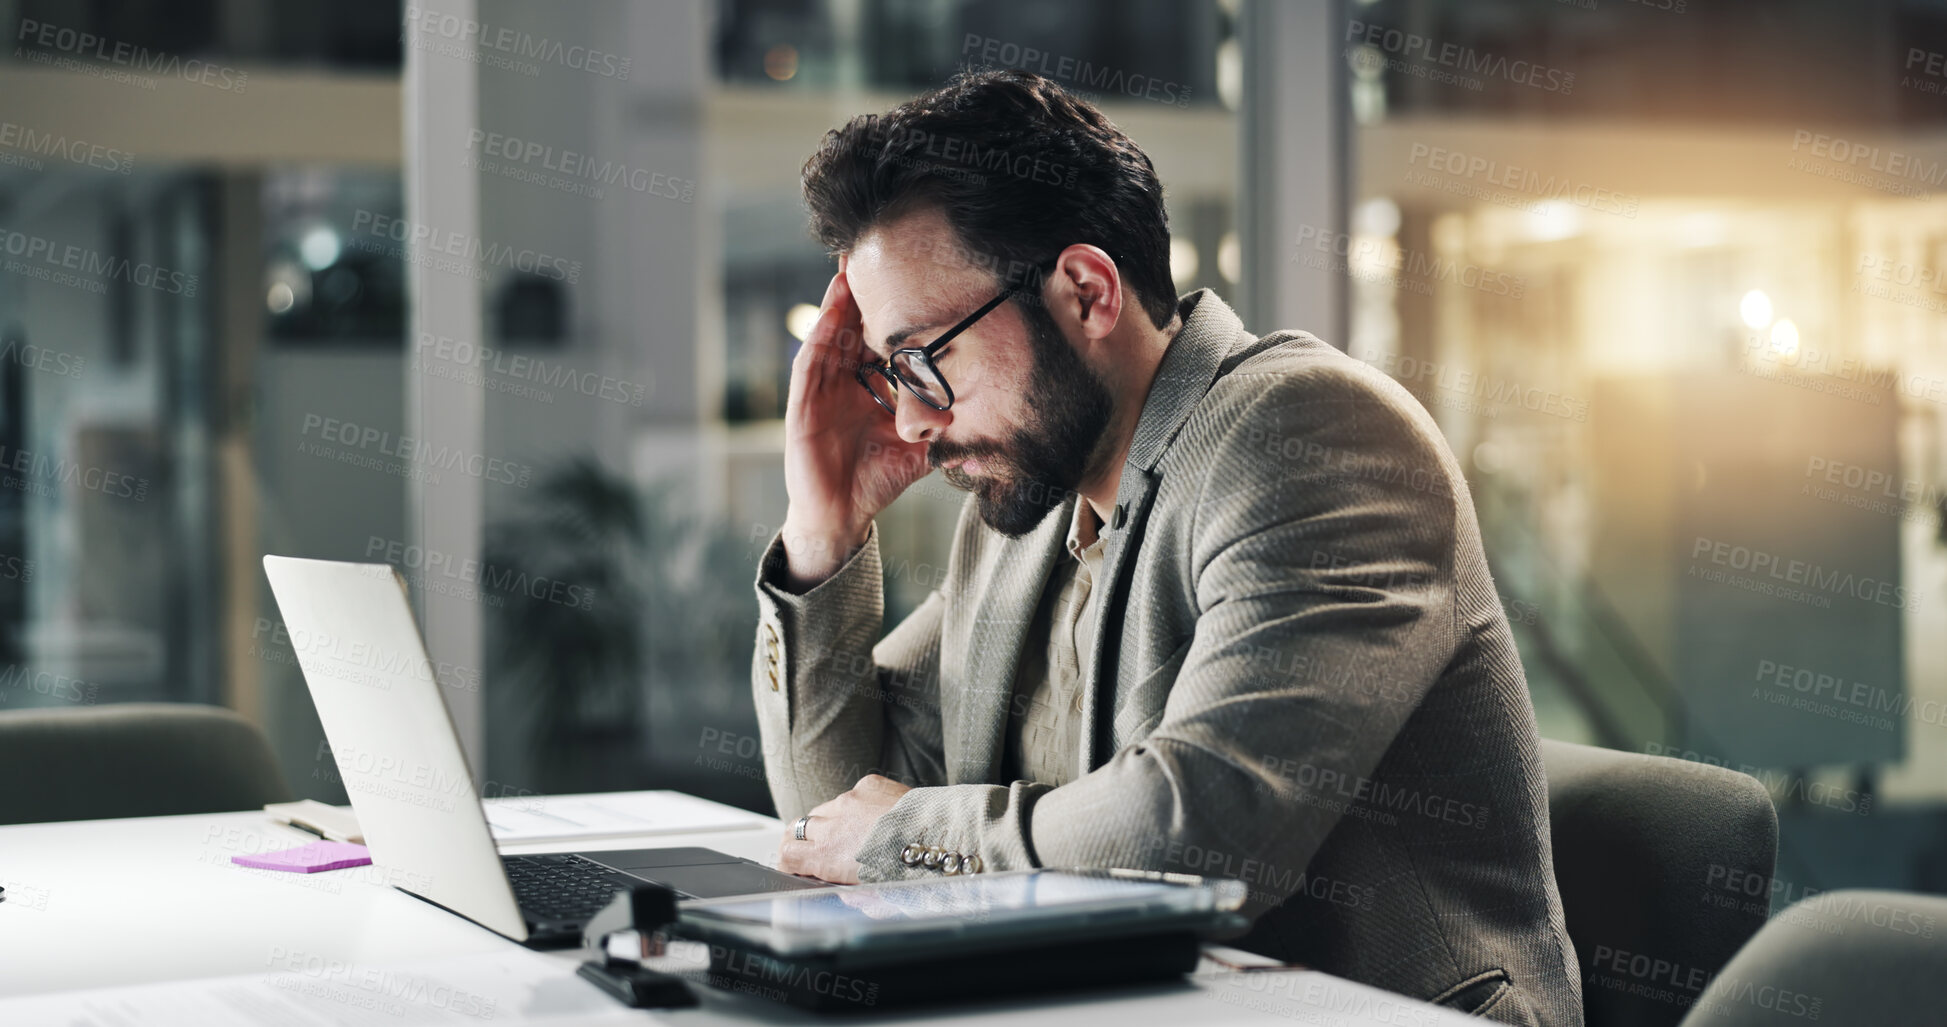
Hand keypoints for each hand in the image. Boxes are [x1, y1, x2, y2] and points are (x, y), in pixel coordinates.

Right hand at [776, 774, 912, 883]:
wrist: (943, 838)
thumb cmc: (912, 872)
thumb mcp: (870, 895)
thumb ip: (844, 888)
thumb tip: (836, 886)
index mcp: (827, 856)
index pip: (786, 853)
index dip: (788, 861)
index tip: (795, 866)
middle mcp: (833, 824)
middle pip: (798, 828)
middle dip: (802, 841)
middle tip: (814, 850)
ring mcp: (849, 800)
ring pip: (825, 809)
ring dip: (832, 822)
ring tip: (854, 834)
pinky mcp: (868, 784)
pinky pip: (852, 794)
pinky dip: (858, 805)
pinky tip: (877, 816)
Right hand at [778, 263, 932, 587]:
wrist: (842, 517)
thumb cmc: (875, 481)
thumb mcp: (920, 450)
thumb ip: (948, 433)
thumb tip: (992, 424)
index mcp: (870, 387)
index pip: (883, 341)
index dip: (896, 311)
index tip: (916, 278)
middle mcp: (844, 381)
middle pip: (853, 326)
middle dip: (864, 291)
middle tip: (877, 248)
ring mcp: (821, 389)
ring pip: (831, 333)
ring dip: (840, 299)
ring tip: (851, 264)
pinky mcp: (802, 403)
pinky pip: (812, 360)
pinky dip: (821, 331)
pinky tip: (832, 307)